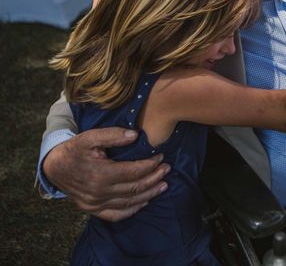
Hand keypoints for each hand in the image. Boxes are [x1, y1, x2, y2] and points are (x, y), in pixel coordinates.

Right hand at [43, 127, 169, 221]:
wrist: (54, 167)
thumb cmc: (74, 149)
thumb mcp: (90, 136)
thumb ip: (112, 135)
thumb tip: (135, 135)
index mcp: (100, 174)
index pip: (134, 171)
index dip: (150, 165)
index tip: (161, 157)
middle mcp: (98, 192)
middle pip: (135, 188)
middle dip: (154, 178)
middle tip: (167, 169)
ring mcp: (95, 203)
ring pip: (129, 202)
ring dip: (149, 194)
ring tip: (163, 185)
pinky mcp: (92, 209)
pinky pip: (116, 214)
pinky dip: (132, 209)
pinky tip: (144, 201)